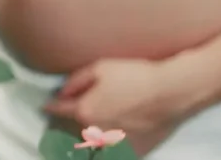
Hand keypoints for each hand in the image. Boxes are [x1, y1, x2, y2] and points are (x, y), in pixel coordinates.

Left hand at [43, 57, 200, 152]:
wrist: (173, 91)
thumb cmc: (137, 76)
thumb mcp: (100, 68)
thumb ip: (76, 81)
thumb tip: (61, 91)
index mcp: (85, 111)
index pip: (58, 110)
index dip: (52, 106)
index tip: (48, 105)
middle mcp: (96, 132)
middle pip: (73, 132)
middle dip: (68, 127)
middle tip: (68, 121)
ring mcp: (115, 145)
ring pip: (93, 148)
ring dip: (87, 142)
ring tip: (86, 137)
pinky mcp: (133, 152)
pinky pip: (113, 153)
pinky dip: (108, 149)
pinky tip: (111, 141)